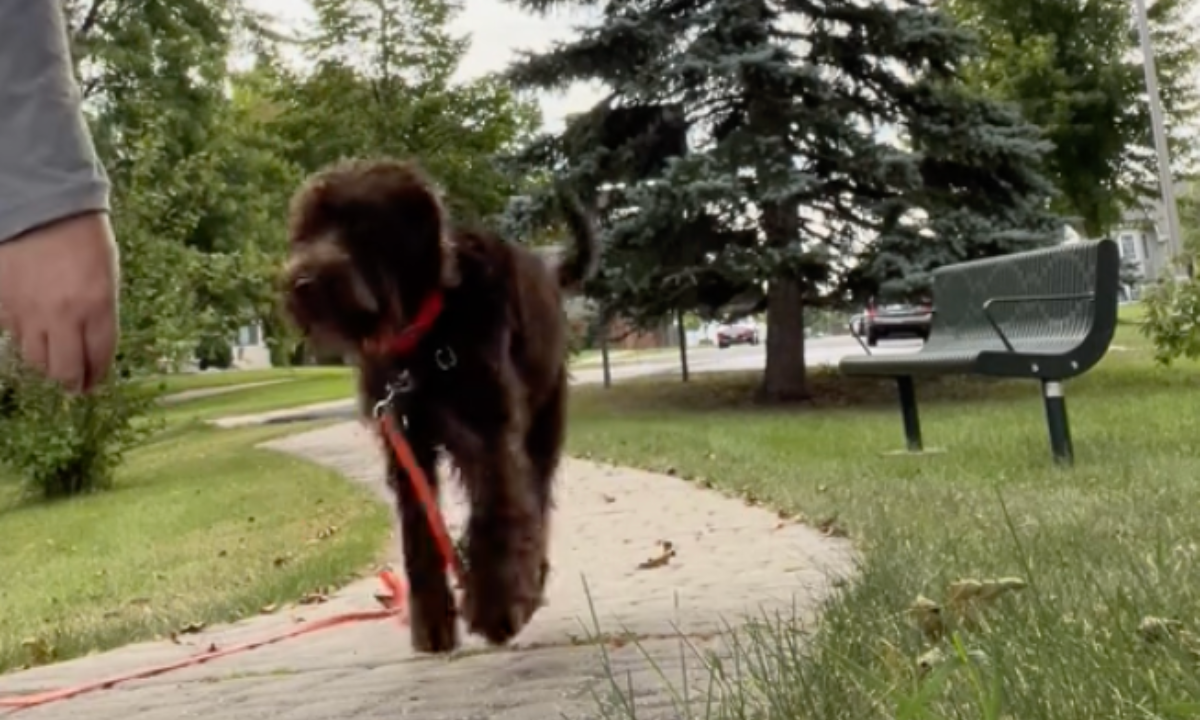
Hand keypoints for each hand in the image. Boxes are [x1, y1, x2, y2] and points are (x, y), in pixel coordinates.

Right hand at [0, 212, 118, 392]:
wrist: (38, 204)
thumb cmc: (82, 236)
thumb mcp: (107, 274)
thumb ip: (100, 312)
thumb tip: (91, 345)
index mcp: (98, 307)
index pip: (99, 358)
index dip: (97, 376)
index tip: (94, 383)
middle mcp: (62, 316)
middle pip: (63, 370)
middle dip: (71, 382)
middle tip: (73, 384)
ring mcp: (27, 312)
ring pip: (34, 358)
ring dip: (46, 362)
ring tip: (52, 357)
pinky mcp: (1, 304)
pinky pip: (10, 334)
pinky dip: (21, 335)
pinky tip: (29, 327)